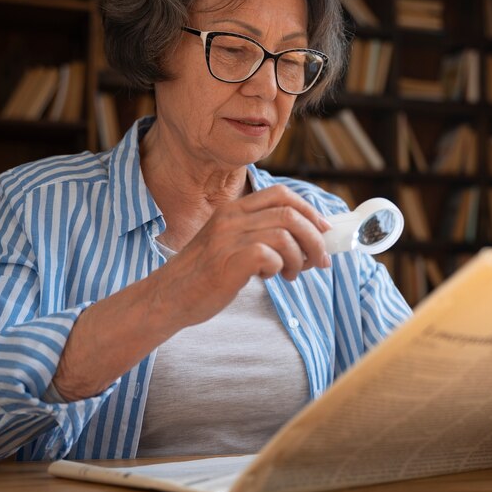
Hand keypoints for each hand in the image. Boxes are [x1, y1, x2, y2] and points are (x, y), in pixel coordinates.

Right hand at [153, 185, 331, 329]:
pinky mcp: (228, 262)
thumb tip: (309, 241)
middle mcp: (231, 218)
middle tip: (320, 261)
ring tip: (291, 275)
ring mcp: (228, 239)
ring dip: (300, 258)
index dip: (309, 211)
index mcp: (233, 209)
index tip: (323, 231)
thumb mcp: (229, 243)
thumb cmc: (204, 275)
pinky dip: (280, 268)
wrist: (168, 297)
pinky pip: (270, 256)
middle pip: (290, 214)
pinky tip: (270, 278)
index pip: (281, 194)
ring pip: (285, 235)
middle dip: (315, 238)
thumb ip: (260, 235)